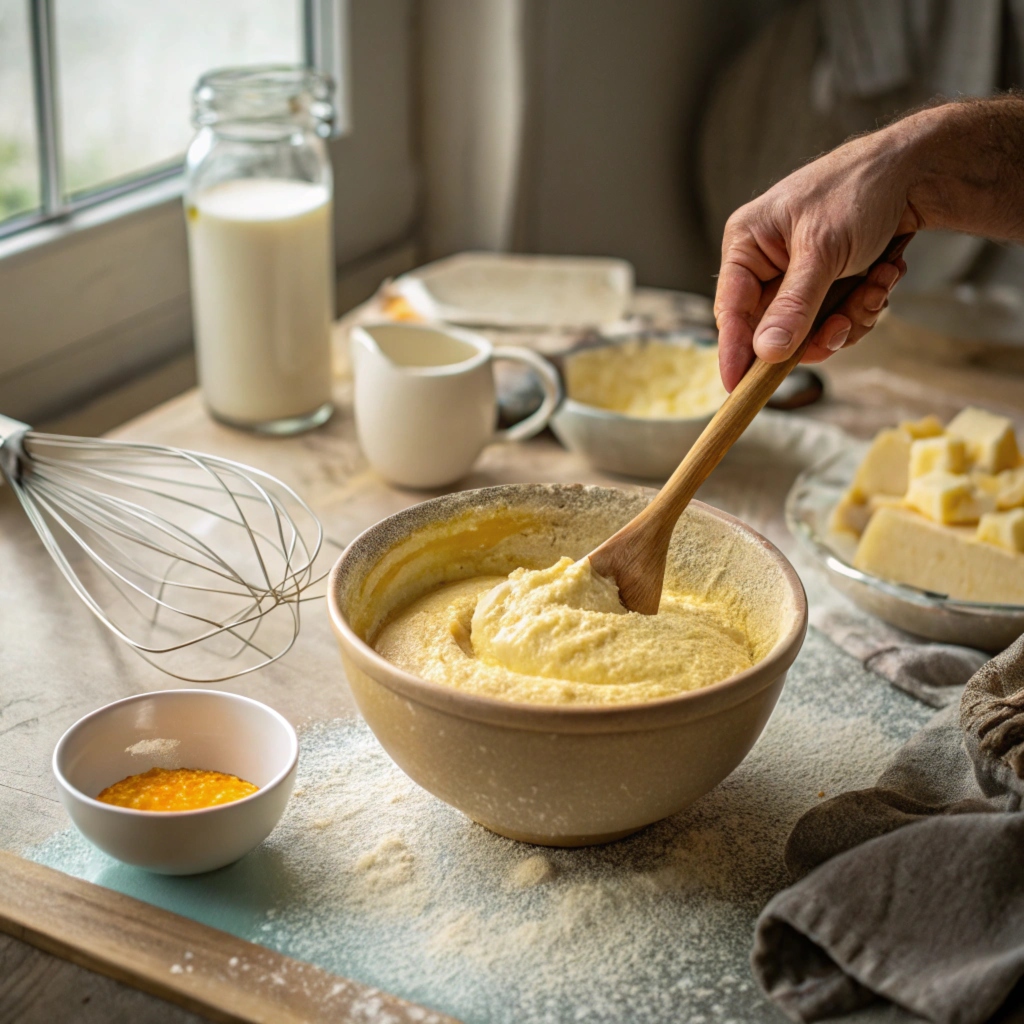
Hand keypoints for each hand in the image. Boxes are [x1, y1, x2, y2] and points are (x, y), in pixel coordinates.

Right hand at [713, 126, 917, 390]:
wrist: (917, 169)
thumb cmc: (858, 191)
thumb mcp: (822, 251)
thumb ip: (793, 306)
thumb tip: (765, 353)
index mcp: (747, 245)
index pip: (730, 310)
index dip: (734, 351)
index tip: (736, 388)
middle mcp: (766, 263)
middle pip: (774, 329)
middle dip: (816, 331)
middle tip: (843, 326)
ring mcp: (797, 276)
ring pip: (810, 330)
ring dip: (850, 316)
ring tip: (878, 283)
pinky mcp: (827, 283)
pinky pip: (836, 319)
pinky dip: (864, 304)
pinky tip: (885, 274)